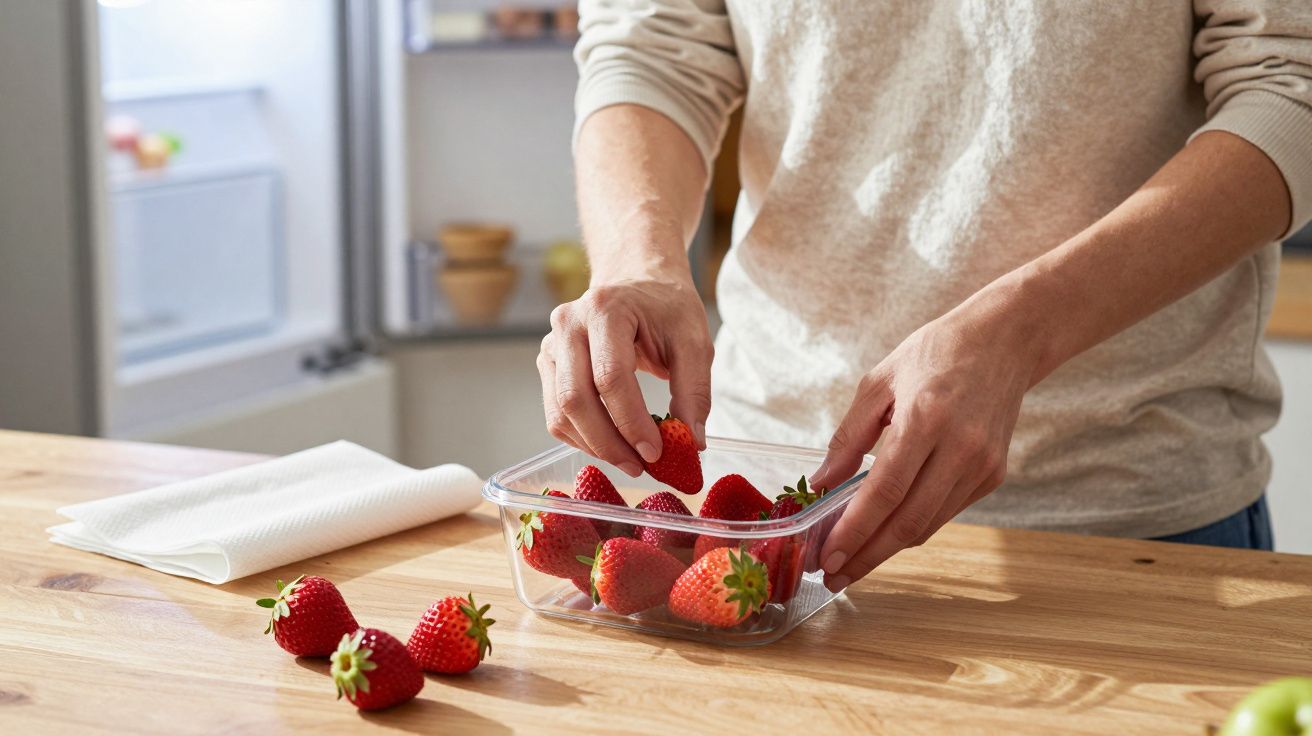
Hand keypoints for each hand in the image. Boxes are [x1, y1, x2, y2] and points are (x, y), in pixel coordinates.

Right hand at [537, 268, 712, 477]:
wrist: (638, 281)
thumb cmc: (667, 308)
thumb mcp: (694, 341)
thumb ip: (694, 391)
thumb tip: (691, 444)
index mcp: (605, 309)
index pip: (610, 377)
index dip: (630, 422)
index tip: (656, 452)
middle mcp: (568, 323)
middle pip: (575, 398)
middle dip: (609, 443)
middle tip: (641, 467)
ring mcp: (551, 344)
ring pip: (560, 412)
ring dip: (594, 446)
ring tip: (630, 460)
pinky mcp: (548, 364)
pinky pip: (556, 413)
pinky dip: (582, 438)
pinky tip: (611, 445)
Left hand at [809, 291, 1042, 590]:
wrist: (1005, 341)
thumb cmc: (935, 354)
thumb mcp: (879, 382)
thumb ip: (848, 436)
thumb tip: (820, 484)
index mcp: (926, 419)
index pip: (885, 491)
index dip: (854, 530)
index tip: (826, 557)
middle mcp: (959, 448)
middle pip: (907, 521)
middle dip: (865, 556)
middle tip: (830, 577)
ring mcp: (982, 466)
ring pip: (927, 525)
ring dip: (886, 550)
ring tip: (849, 565)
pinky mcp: (993, 475)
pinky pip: (945, 513)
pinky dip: (912, 528)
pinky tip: (883, 535)